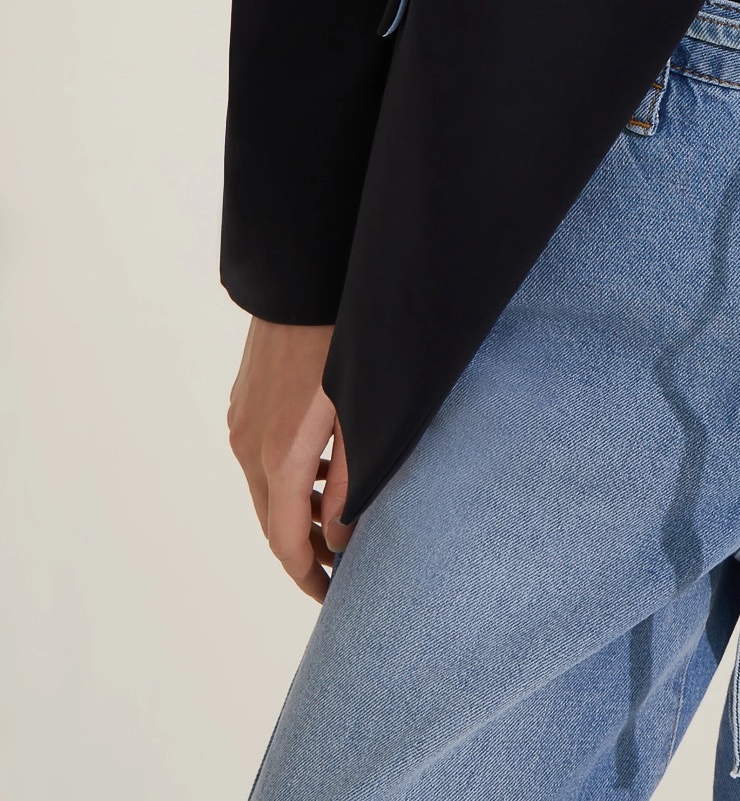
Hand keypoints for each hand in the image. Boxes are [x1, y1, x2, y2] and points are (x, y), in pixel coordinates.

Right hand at [227, 318, 350, 600]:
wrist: (304, 278)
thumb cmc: (346, 339)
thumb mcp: (362, 413)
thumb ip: (351, 480)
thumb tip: (341, 536)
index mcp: (281, 457)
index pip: (287, 542)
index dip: (309, 576)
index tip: (333, 597)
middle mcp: (250, 446)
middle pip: (271, 522)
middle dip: (302, 552)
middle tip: (339, 571)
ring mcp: (241, 422)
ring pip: (265, 490)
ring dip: (295, 514)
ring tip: (337, 525)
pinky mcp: (243, 401)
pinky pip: (260, 459)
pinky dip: (287, 480)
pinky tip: (321, 473)